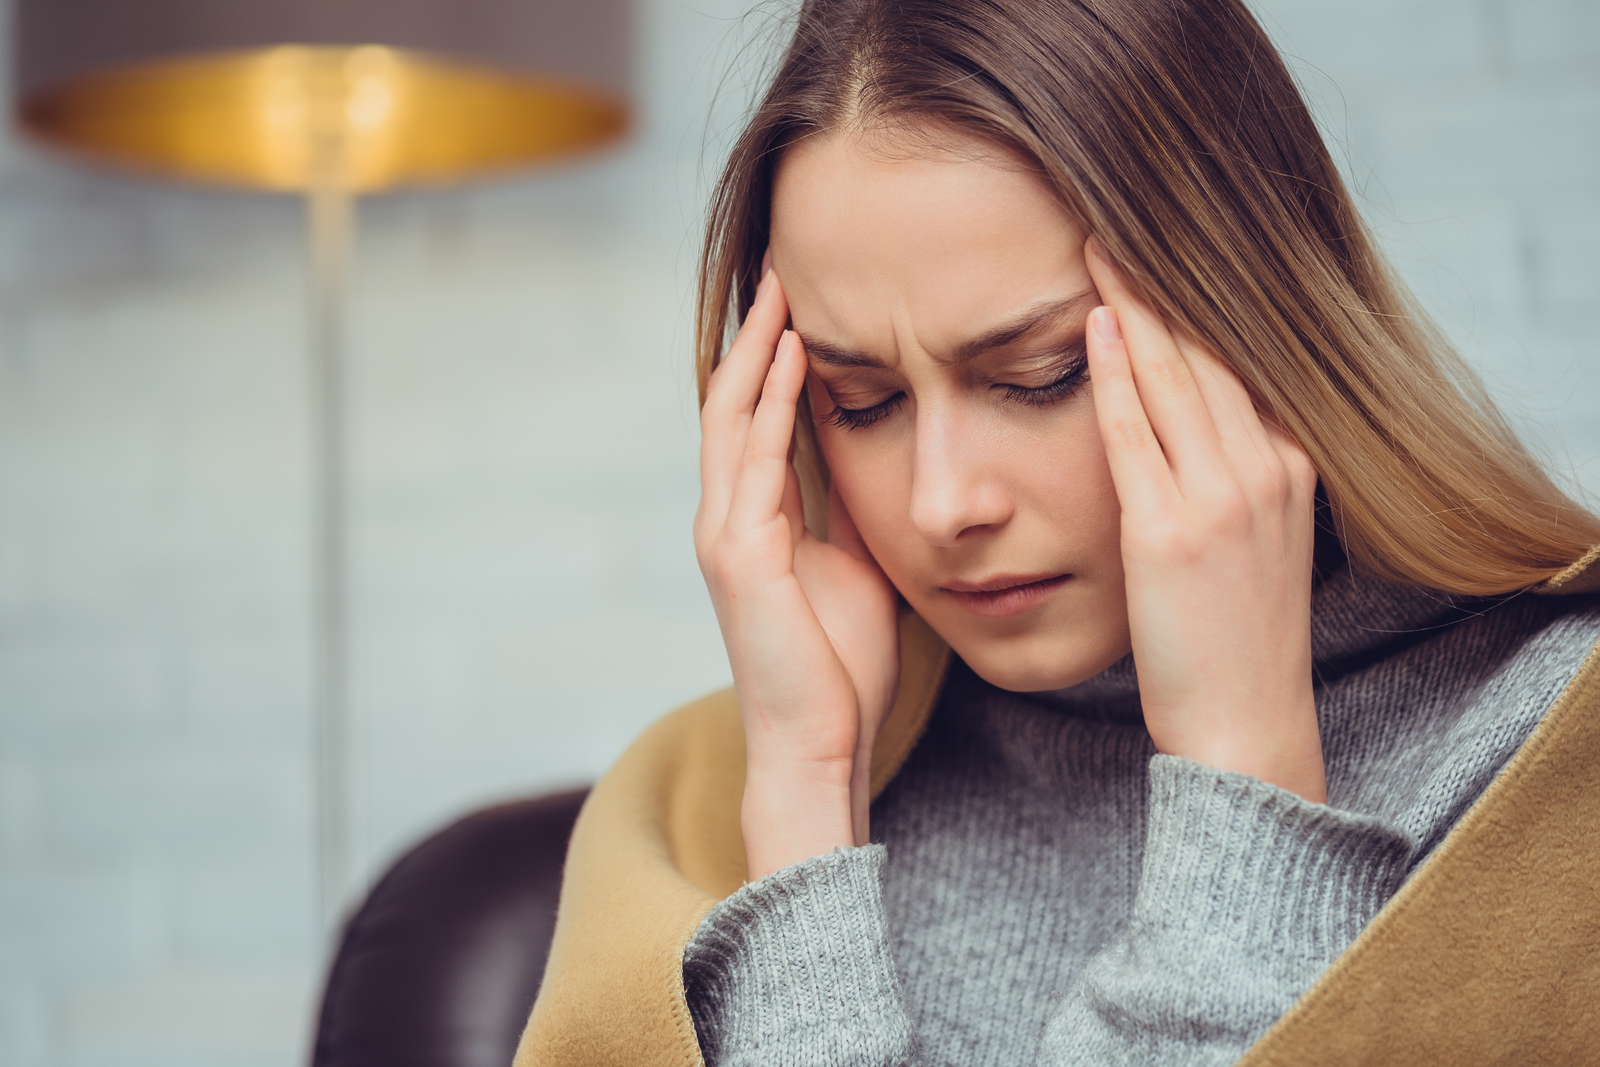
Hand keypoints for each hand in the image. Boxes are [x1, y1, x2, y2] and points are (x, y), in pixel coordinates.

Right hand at [695, 266, 901, 878]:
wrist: (822, 740)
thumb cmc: (842, 666)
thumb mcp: (857, 568)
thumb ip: (852, 514)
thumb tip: (882, 463)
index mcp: (755, 521)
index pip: (756, 420)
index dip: (773, 360)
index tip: (803, 303)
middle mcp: (728, 517)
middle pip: (733, 402)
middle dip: (756, 335)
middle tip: (783, 270)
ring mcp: (726, 533)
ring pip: (732, 417)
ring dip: (758, 351)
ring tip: (784, 290)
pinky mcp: (739, 554)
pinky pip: (753, 459)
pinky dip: (772, 402)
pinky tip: (797, 356)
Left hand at [1083, 238, 1324, 801]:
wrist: (1245, 723)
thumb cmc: (1235, 638)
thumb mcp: (1255, 541)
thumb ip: (1233, 475)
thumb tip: (1194, 424)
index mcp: (1288, 466)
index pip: (1236, 361)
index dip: (1195, 301)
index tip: (1158, 248)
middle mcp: (1266, 469)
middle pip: (1209, 352)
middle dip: (1164, 281)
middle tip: (1120, 216)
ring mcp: (1223, 499)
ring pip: (1176, 377)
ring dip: (1137, 303)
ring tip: (1101, 243)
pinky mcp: (1171, 532)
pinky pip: (1137, 435)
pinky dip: (1117, 374)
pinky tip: (1096, 324)